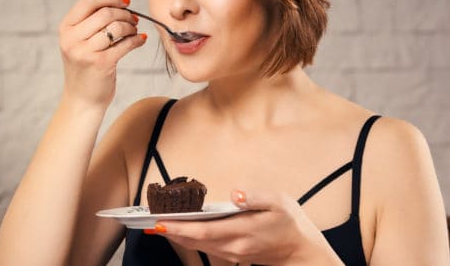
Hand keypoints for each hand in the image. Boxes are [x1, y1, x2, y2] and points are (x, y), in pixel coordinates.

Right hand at [58, 0, 145, 106]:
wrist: (82, 99)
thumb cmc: (86, 65)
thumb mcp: (84, 36)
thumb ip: (94, 10)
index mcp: (66, 28)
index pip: (89, 0)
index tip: (125, 1)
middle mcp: (71, 39)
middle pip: (105, 13)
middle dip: (124, 13)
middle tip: (133, 19)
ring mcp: (84, 52)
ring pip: (116, 27)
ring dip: (131, 26)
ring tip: (134, 30)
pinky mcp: (100, 64)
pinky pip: (125, 44)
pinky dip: (136, 40)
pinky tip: (140, 40)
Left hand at [154, 190, 341, 265]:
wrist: (303, 253)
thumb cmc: (292, 224)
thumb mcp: (280, 203)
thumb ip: (257, 197)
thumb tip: (236, 193)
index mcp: (243, 231)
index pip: (204, 231)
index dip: (180, 228)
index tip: (160, 223)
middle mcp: (234, 246)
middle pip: (194, 240)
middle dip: (169, 232)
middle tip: (146, 222)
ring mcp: (233, 253)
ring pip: (198, 246)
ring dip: (176, 236)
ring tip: (155, 224)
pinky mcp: (233, 255)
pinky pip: (205, 248)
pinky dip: (188, 239)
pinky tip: (178, 230)